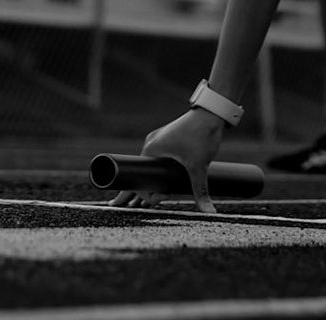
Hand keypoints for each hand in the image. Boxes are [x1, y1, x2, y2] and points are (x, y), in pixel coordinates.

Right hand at [108, 108, 224, 213]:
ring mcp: (159, 141)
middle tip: (115, 206)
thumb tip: (210, 212)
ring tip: (135, 200)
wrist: (211, 113)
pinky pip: (156, 159)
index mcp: (151, 150)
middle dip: (132, 191)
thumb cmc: (201, 135)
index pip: (139, 179)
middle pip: (139, 174)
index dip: (142, 195)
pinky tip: (155, 180)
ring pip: (148, 167)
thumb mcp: (199, 166)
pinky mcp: (168, 139)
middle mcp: (151, 145)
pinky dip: (153, 172)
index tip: (151, 202)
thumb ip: (200, 191)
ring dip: (146, 182)